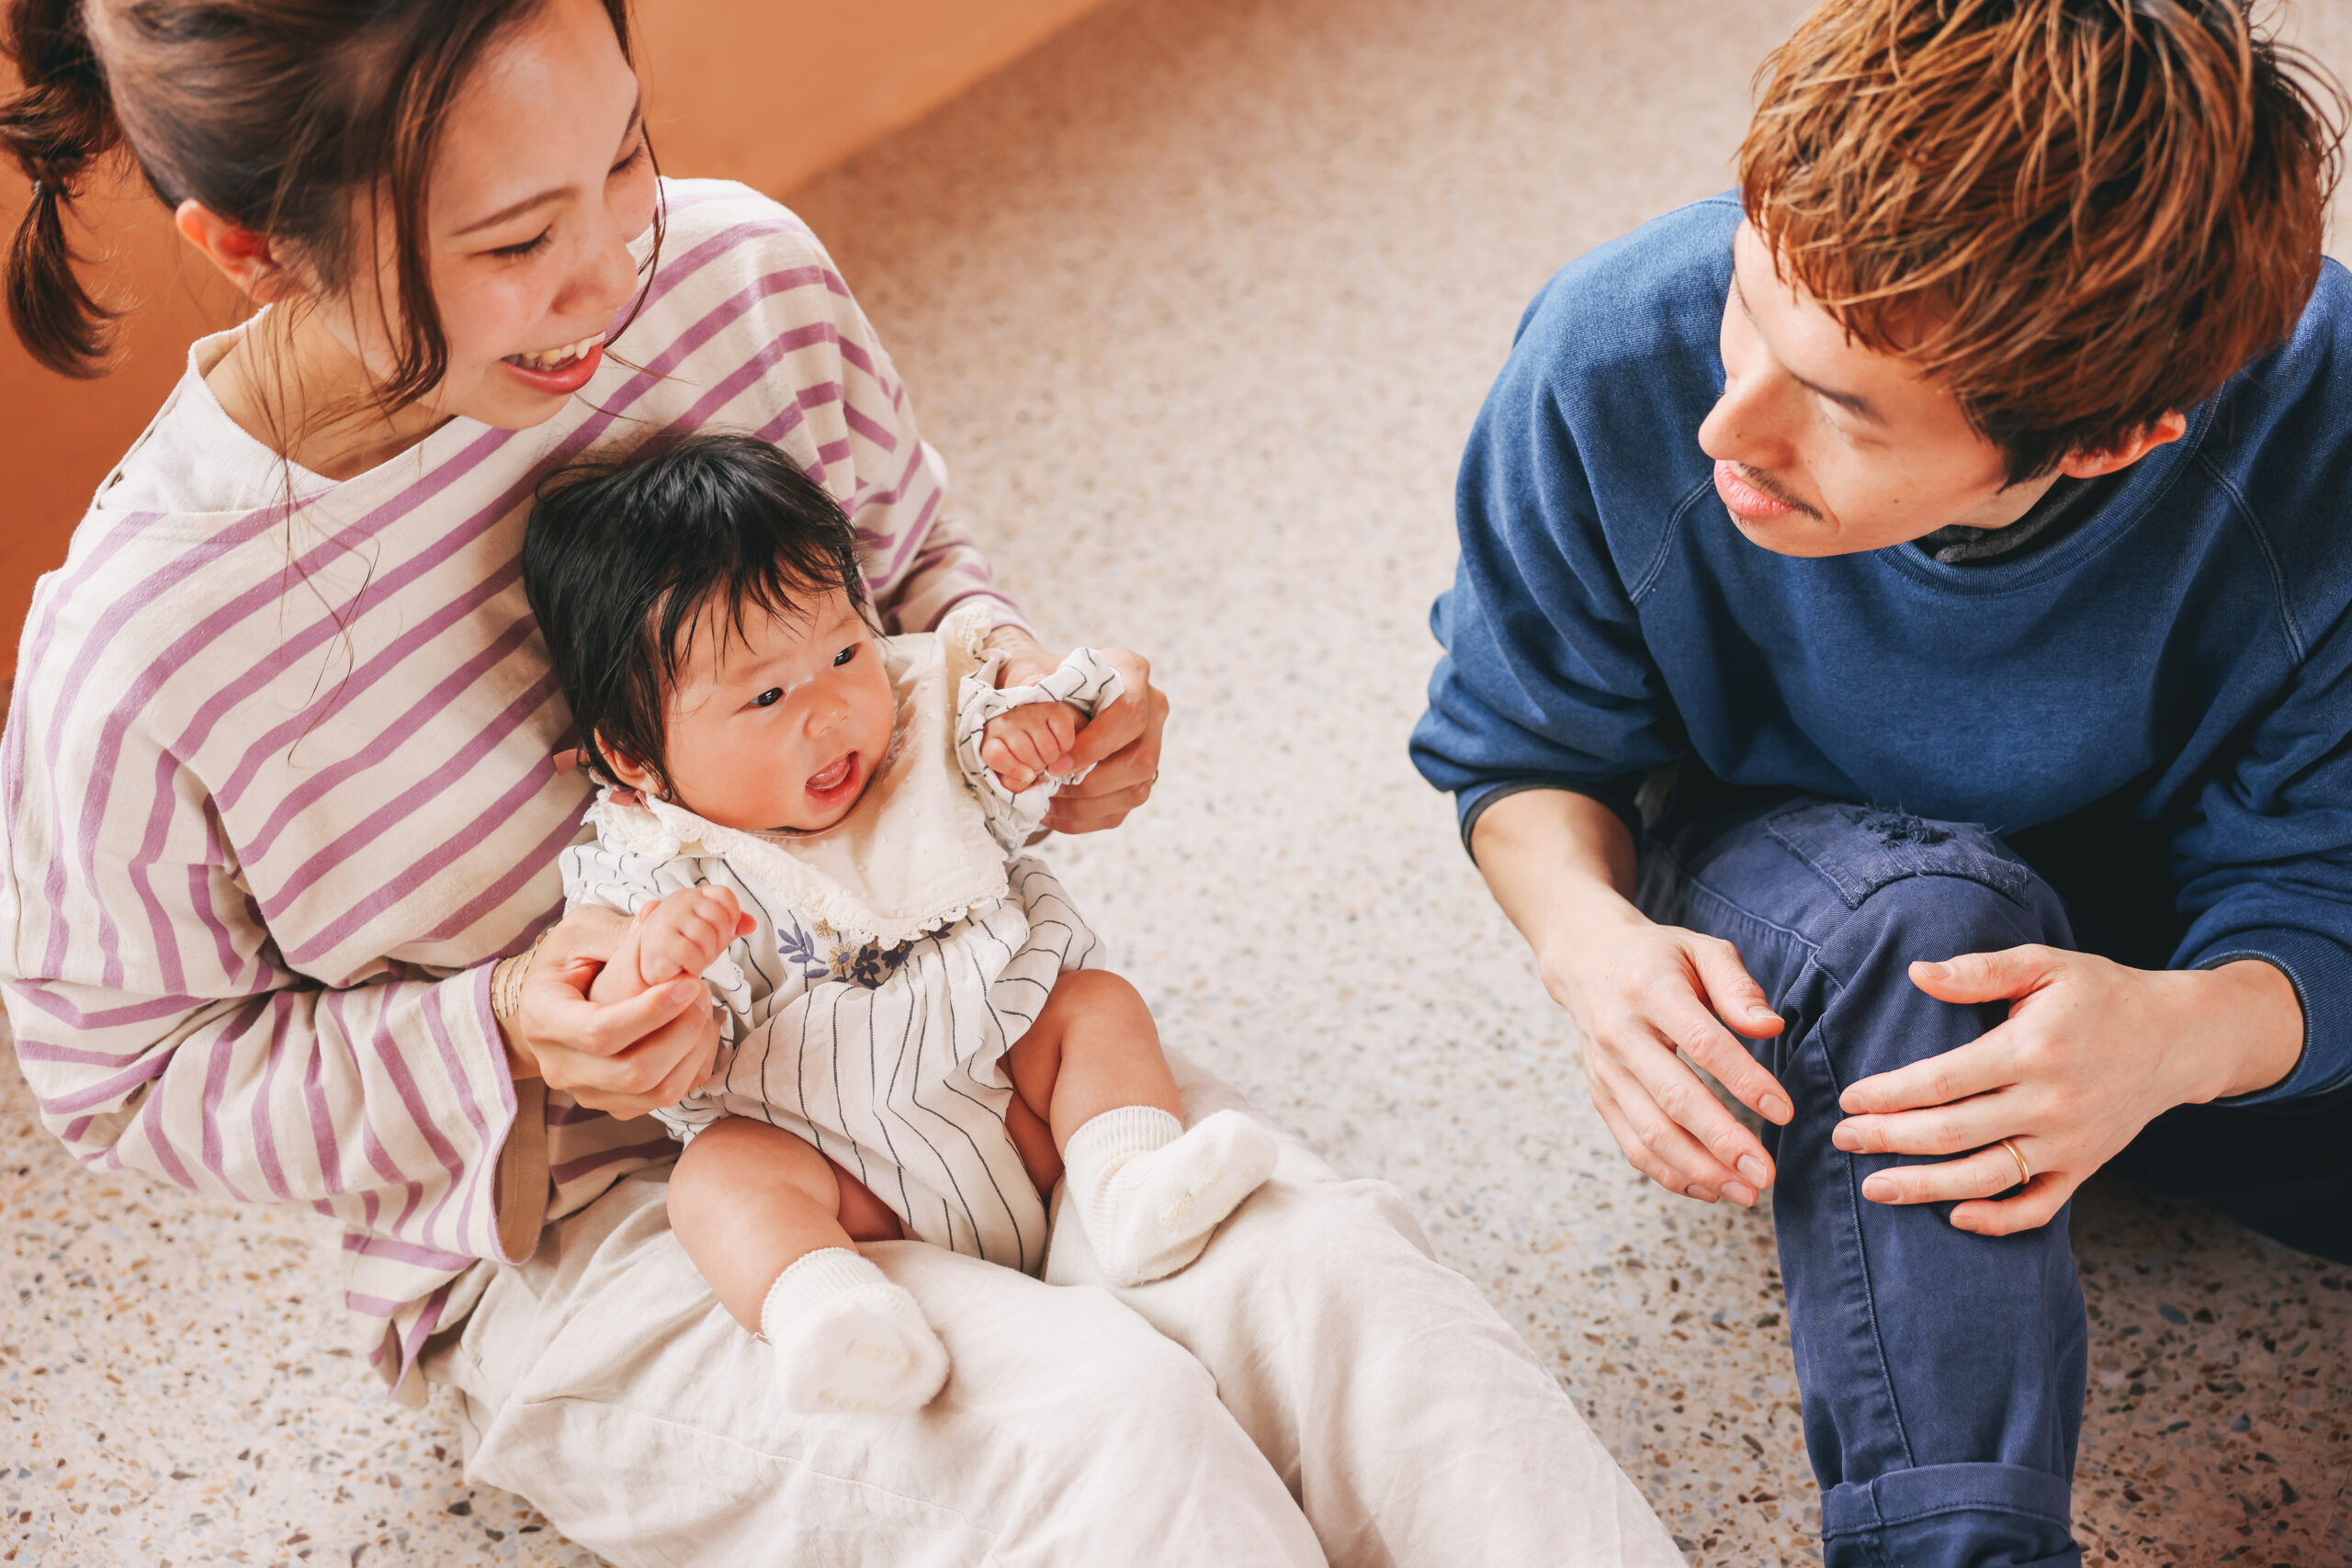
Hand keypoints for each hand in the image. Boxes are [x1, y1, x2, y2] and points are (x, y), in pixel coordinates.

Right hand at [502, 903, 727, 1118]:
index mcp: (543, 1017)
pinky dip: (692, 1068)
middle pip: (632, 1072)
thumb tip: (656, 919)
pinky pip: (663, 1099)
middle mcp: (560, 1065)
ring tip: (705, 1010)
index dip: (649, 1014)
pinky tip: (697, 1034)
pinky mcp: (613, 1103)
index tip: (688, 983)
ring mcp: (586, 1091)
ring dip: (693, 1052)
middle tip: (702, 991)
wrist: (551, 1003)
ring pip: (654, 1093)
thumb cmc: (565, 962)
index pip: (598, 1032)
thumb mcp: (580, 933)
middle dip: (681, 1033)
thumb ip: (616, 931)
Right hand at [603, 887, 752, 995]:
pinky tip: (686, 969)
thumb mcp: (710, 934)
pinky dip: (694, 967)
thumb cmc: (681, 950)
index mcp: (692, 895)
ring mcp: (667, 919)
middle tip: (703, 953)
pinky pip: (693, 954)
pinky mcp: (659, 942)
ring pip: (708, 936)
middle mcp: (679, 901)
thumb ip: (730, 925)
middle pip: (720, 917)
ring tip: (693, 961)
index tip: (720, 935)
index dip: (730, 918)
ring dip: (706, 956)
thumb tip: (751, 923)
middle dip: (719, 942)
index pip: (725, 896)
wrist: (648, 969)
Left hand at [981, 702, 1083, 793]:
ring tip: (1050, 755)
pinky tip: (1061, 744)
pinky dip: (1067, 745)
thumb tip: (1027, 777)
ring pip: (1046, 747)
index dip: (1012, 769)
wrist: (1052, 729)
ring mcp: (1029, 712)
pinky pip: (1064, 735)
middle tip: (1040, 763)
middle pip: (1025, 754)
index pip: (995, 755)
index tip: (1029, 777)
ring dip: (1054, 758)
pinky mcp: (1053, 709)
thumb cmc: (1030, 755)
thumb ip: (1016, 783)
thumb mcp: (1017, 775)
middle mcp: (1007, 721)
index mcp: (992, 740)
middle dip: (1038, 766)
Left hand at [987, 626, 1166, 832]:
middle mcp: (1152, 708)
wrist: (1047, 699)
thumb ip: (1030, 678)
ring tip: (1046, 802)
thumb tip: (1033, 687)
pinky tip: (1051, 811)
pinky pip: (1120, 810)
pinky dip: (1081, 818)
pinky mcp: (1139, 778)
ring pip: (1136, 790)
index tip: (1057, 763)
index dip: (1096, 745)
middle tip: (1050, 785)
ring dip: (1086, 805)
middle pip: (1141, 759)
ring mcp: (1152, 745)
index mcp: (1131, 671)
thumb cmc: (1041, 682)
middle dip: (1092, 781)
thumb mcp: (1032, 670)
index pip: (1130, 714)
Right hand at [1545, 902, 1794, 1206]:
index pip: (1702, 1043)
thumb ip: (1738, 987)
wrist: (1586, 960)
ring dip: (1698, 1169)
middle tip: (1765, 1173)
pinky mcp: (1600, 1095)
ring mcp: (1605, 1069)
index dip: (1744, 1081)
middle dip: (1722, 1142)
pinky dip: (1669, 1174)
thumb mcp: (1702, 950)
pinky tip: (1708, 1189)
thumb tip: (1771, 1027)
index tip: (1782, 1111)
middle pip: (1674, 1098)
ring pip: (1650, 1131)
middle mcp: (1619, 1033)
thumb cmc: (1658, 958)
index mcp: (1648, 989)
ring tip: (1744, 1191)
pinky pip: (1632, 1144)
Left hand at [1833, 948, 2301, 1233]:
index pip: (1945, 1081)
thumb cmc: (2101, 995)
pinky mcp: (2085, 1167)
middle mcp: (2051, 1103)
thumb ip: (1980, 971)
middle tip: (1842, 1139)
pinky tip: (1955, 1217)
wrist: (2179, 1038)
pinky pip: (2039, 1207)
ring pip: (1987, 1178)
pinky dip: (1998, 1220)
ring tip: (1873, 1188)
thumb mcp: (2046, 964)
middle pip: (1955, 1134)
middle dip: (1890, 1141)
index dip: (1892, 1094)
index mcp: (2032, 1051)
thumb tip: (1916, 973)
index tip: (1849, 1099)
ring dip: (1925, 1188)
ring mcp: (2070, 1143)